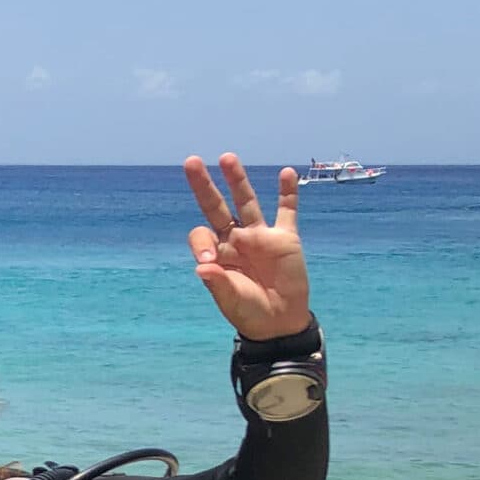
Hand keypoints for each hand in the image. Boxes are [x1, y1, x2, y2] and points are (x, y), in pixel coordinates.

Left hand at [183, 154, 311, 340]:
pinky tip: (286, 173)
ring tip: (227, 157)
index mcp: (217, 254)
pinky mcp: (285, 238)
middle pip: (217, 207)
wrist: (279, 321)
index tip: (207, 258)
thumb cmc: (249, 311)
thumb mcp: (230, 300)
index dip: (201, 241)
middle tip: (191, 162)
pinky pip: (287, 211)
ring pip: (247, 201)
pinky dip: (288, 193)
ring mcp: (261, 236)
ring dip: (237, 180)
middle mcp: (236, 239)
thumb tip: (201, 266)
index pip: (202, 234)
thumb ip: (218, 283)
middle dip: (204, 185)